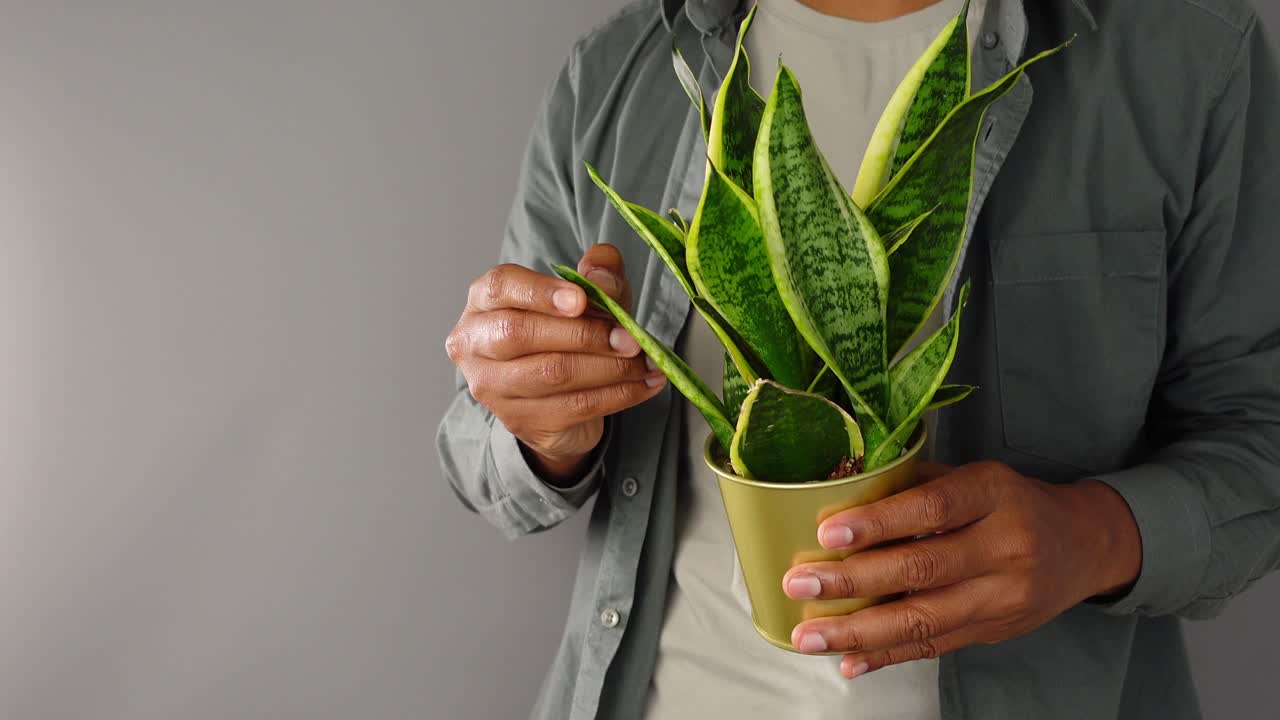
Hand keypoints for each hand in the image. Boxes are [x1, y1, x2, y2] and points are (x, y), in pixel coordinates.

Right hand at [445, 244, 665, 482]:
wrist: (554, 396)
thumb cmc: (564, 331)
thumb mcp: (587, 295)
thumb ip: (597, 275)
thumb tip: (602, 277)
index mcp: (484, 300)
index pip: (501, 287)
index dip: (540, 292)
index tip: (581, 300)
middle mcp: (474, 342)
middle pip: (520, 333)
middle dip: (584, 334)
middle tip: (631, 338)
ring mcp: (491, 386)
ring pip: (551, 374)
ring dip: (609, 368)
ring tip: (647, 362)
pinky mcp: (518, 419)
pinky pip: (573, 406)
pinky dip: (618, 394)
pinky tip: (646, 384)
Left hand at [781, 461, 1140, 677]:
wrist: (1084, 544)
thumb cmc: (1011, 503)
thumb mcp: (976, 478)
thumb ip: (917, 486)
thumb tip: (839, 495)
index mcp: (994, 495)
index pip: (933, 508)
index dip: (879, 522)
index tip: (828, 532)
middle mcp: (1004, 547)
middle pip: (922, 569)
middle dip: (852, 581)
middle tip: (800, 583)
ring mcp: (1003, 596)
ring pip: (924, 619)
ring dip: (859, 632)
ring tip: (809, 635)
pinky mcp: (995, 630)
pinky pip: (935, 647)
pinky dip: (887, 656)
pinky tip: (849, 660)